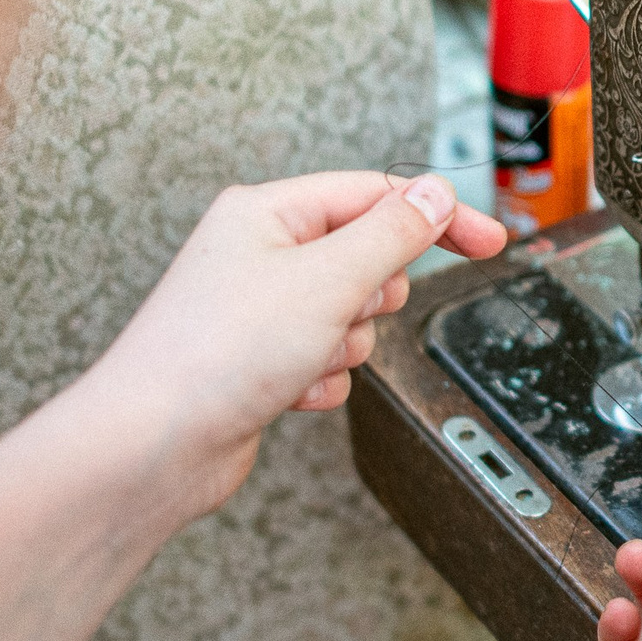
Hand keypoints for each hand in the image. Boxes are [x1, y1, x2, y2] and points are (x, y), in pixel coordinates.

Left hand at [85, 170, 506, 526]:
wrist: (153, 446)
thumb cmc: (216, 356)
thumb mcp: (328, 280)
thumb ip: (392, 234)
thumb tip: (434, 194)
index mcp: (266, 213)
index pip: (374, 194)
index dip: (437, 217)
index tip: (489, 242)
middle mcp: (258, 254)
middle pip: (365, 258)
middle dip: (370, 297)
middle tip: (343, 315)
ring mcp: (257, 309)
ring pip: (349, 316)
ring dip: (344, 345)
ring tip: (303, 360)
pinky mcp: (258, 361)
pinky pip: (325, 360)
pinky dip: (321, 379)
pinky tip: (288, 392)